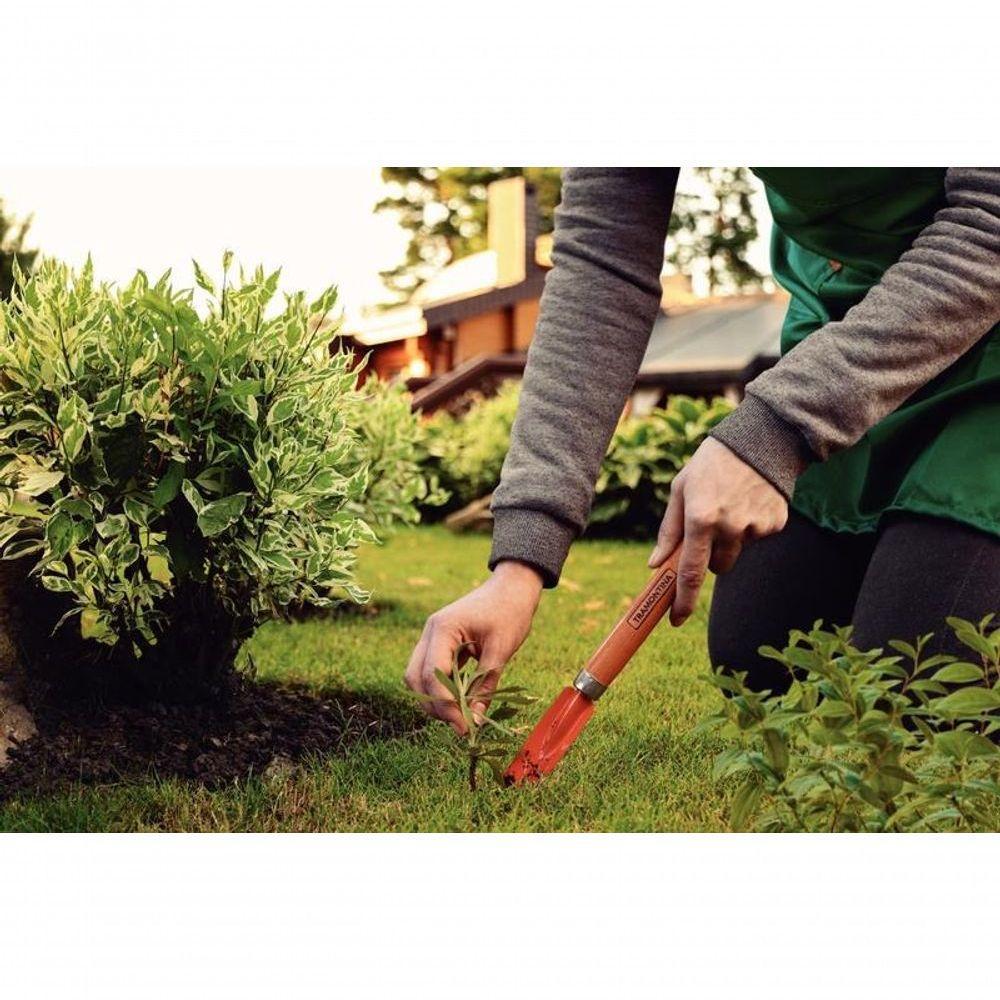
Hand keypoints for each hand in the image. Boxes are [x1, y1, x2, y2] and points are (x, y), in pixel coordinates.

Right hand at [404, 560, 542, 732]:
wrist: (512, 587)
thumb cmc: (510, 612)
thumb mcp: (501, 650)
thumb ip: (485, 686)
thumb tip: (476, 720)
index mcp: (443, 629)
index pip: (432, 675)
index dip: (445, 705)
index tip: (465, 727)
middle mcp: (430, 632)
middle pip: (415, 678)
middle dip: (435, 706)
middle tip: (462, 725)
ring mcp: (432, 637)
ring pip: (418, 677)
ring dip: (435, 699)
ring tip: (461, 715)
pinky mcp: (439, 643)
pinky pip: (430, 671)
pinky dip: (441, 688)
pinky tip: (461, 701)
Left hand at [649, 437, 787, 626]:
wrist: (762, 440)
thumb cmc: (711, 464)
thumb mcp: (681, 490)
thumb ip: (669, 531)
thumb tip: (655, 565)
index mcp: (700, 518)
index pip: (690, 571)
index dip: (682, 600)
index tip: (675, 619)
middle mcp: (729, 526)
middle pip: (717, 568)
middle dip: (710, 557)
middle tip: (710, 526)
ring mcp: (755, 527)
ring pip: (737, 553)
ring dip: (731, 541)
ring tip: (731, 505)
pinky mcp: (775, 525)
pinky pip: (756, 540)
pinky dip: (751, 527)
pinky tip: (750, 501)